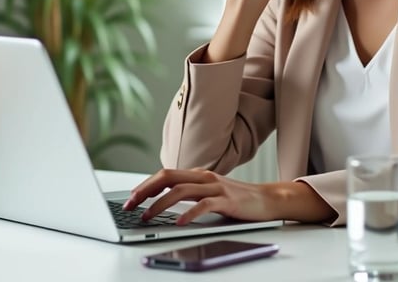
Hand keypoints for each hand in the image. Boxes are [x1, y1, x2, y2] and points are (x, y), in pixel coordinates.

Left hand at [124, 168, 275, 224]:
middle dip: (145, 191)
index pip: (164, 175)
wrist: (266, 199)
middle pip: (167, 178)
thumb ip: (189, 192)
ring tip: (147, 216)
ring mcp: (215, 187)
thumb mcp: (208, 192)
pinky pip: (203, 205)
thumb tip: (162, 200)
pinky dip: (189, 214)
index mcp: (197, 174)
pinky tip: (179, 222)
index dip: (145, 185)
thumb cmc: (236, 198)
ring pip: (180, 191)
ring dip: (160, 204)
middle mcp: (204, 177)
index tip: (131, 198)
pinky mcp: (226, 200)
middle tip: (130, 204)